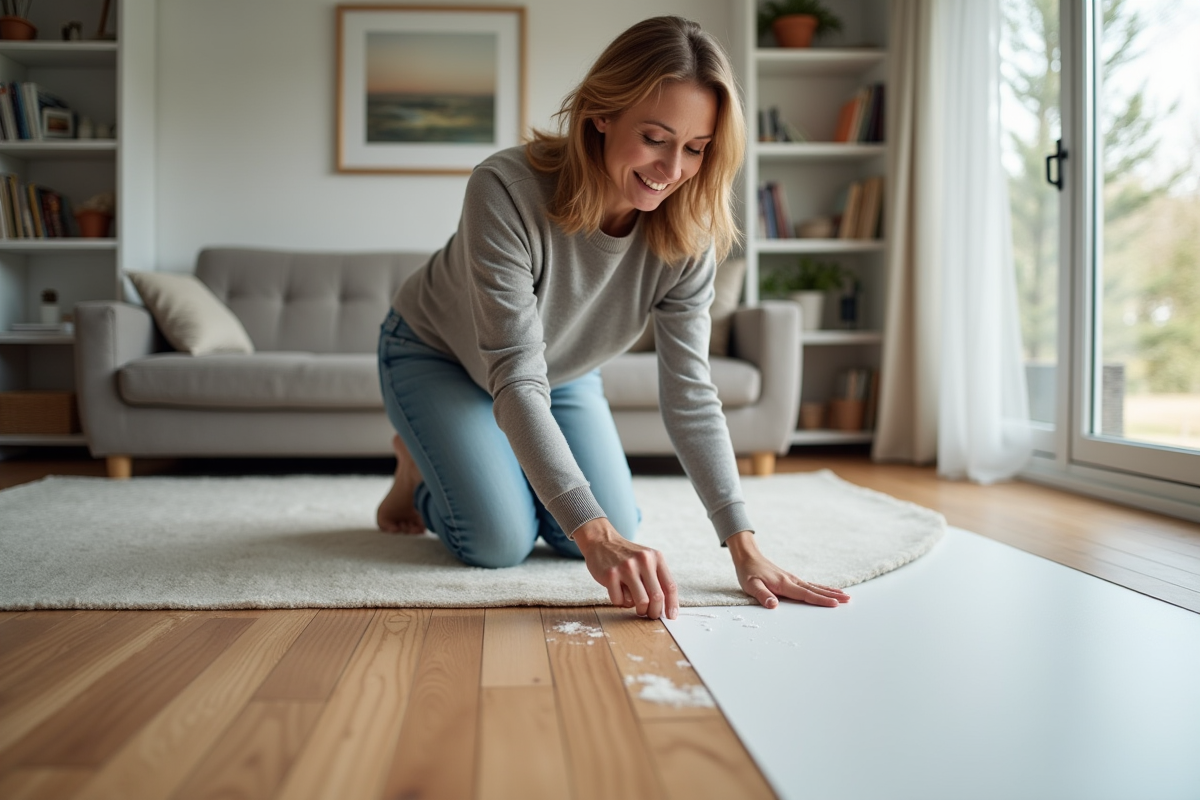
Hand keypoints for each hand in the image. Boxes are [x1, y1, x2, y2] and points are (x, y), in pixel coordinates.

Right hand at [573, 518, 677, 619]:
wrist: (602, 541)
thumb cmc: (627, 557)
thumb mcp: (646, 560)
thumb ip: (657, 578)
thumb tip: (667, 607)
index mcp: (656, 557)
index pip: (670, 586)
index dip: (672, 605)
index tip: (671, 617)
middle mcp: (643, 560)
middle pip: (656, 597)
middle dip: (655, 612)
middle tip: (650, 614)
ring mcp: (626, 567)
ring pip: (640, 602)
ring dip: (639, 610)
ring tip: (634, 604)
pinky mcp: (610, 574)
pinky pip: (620, 601)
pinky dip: (620, 601)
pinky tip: (617, 591)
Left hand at [726, 530, 849, 608]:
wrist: (748, 558)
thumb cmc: (748, 573)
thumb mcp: (751, 585)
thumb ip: (762, 595)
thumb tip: (773, 605)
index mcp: (783, 584)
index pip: (805, 594)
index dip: (820, 600)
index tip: (835, 604)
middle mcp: (792, 580)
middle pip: (815, 589)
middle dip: (832, 595)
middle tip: (848, 600)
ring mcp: (793, 579)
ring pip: (815, 586)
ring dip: (830, 591)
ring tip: (845, 596)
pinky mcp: (791, 579)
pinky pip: (810, 585)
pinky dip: (822, 588)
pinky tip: (828, 591)